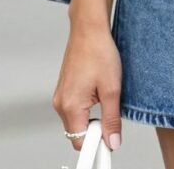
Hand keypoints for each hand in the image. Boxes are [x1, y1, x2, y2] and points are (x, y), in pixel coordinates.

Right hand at [52, 20, 123, 151]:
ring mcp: (61, 96)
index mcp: (70, 106)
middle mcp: (60, 103)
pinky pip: (76, 109)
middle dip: (96, 129)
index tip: (111, 138)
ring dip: (93, 116)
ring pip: (77, 120)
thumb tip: (112, 142)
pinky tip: (99, 90)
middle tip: (112, 111)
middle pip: (78, 133)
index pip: (80, 142)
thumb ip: (111, 120)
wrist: (89, 29)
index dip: (97, 143)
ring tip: (106, 95)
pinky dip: (88, 107)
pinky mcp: (64, 89)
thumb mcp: (112, 89)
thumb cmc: (99, 52)